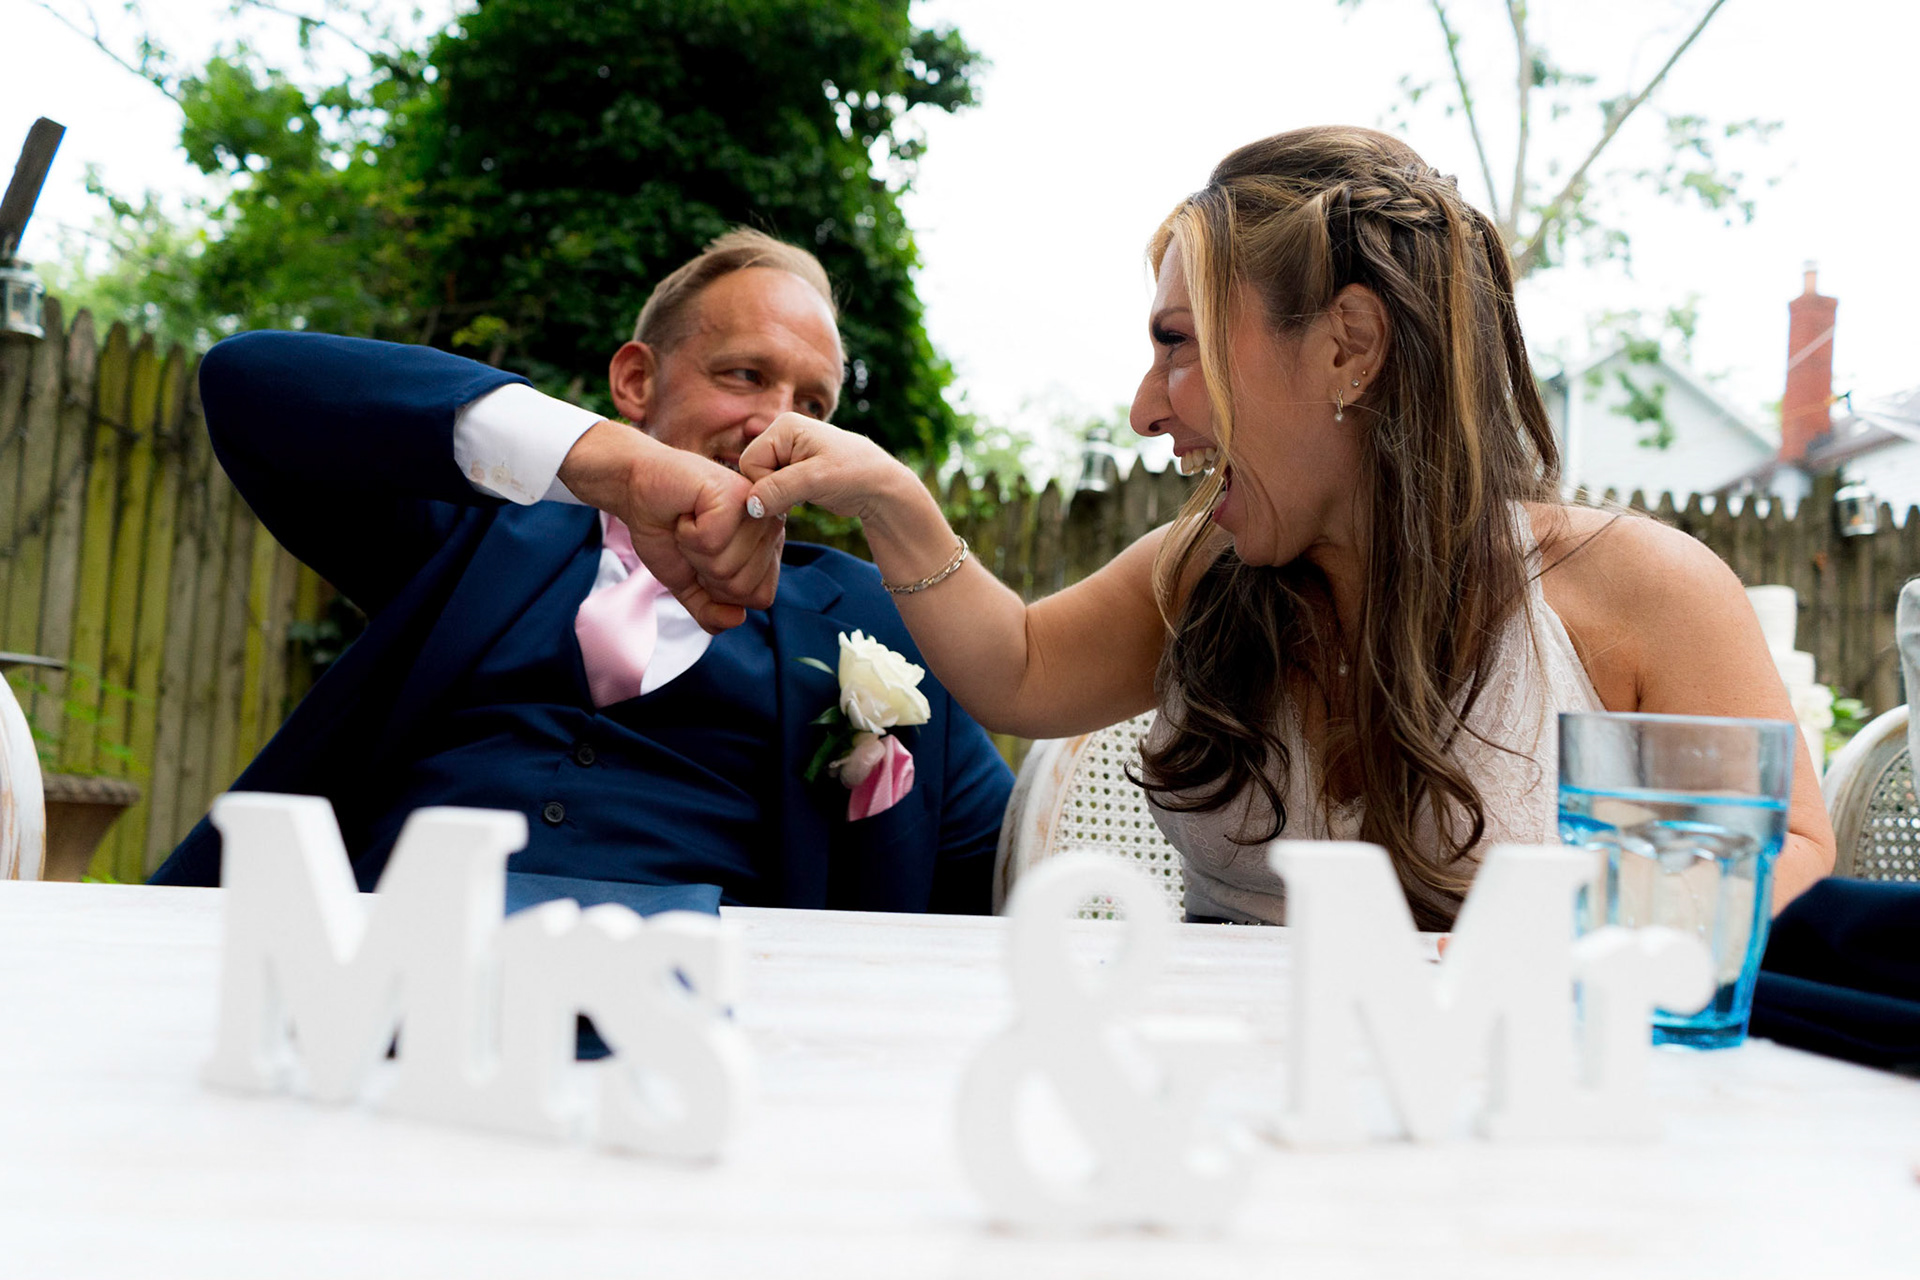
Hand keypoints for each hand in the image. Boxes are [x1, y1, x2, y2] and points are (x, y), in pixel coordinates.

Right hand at [559, 421, 782, 632]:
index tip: (704, 558)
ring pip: (726, 567)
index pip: (760, 598)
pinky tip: (687, 511)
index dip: (721, 590)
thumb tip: (737, 620)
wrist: (637, 491)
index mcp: (768, 548)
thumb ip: (711, 611)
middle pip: (742, 587)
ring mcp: (756, 508)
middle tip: (693, 539)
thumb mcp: (689, 585)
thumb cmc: (666, 532)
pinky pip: (710, 542)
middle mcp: (771, 527)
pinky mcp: (734, 493)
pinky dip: (686, 533)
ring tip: (690, 524)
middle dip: (703, 571)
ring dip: (693, 551)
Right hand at [739, 412, 918, 526]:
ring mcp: (787, 451)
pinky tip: (804, 500)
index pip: (750, 461)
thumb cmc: (854, 474)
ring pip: (762, 482)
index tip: (794, 494)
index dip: (765, 484)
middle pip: (752, 471)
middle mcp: (782, 434)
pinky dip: (783, 499)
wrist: (880, 486)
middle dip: (771, 490)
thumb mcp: (815, 480)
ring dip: (778, 496)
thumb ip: (778, 489)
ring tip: (805, 496)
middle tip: (800, 497)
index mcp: (784, 426)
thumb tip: (750, 505)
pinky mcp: (793, 468)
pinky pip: (772, 487)